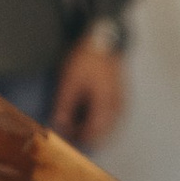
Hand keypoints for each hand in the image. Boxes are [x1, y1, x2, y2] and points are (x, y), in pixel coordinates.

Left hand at [50, 33, 128, 147]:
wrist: (105, 42)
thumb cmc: (87, 60)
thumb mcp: (69, 81)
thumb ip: (64, 106)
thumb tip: (58, 125)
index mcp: (104, 106)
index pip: (92, 133)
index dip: (78, 138)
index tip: (64, 137)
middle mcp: (117, 108)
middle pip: (102, 133)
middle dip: (86, 136)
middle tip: (68, 132)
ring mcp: (121, 104)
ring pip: (109, 127)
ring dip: (94, 130)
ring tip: (77, 125)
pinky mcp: (122, 99)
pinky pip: (113, 119)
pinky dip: (101, 122)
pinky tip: (90, 116)